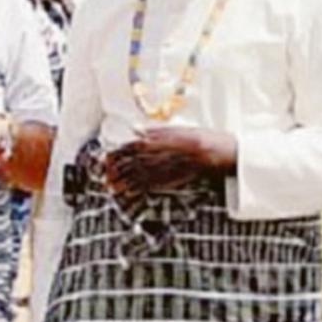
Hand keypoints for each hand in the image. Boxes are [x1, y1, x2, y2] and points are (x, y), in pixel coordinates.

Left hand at [104, 126, 236, 197]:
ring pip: (138, 175)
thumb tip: (136, 129)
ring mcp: (163, 169)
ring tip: (111, 186)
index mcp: (158, 140)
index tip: (106, 157)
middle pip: (131, 162)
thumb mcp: (176, 128)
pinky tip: (128, 192)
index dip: (117, 153)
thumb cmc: (199, 137)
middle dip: (116, 169)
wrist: (216, 153)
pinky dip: (138, 189)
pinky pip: (151, 185)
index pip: (131, 146)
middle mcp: (157, 155)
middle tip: (104, 174)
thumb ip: (155, 130)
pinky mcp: (170, 180)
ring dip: (123, 181)